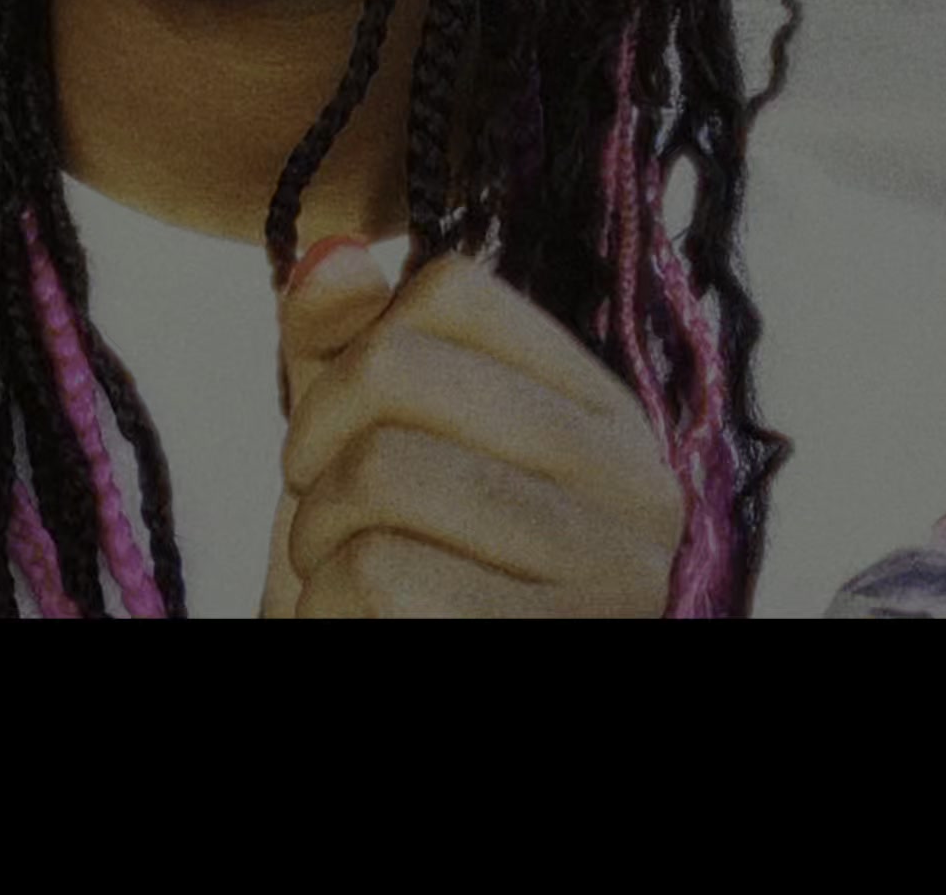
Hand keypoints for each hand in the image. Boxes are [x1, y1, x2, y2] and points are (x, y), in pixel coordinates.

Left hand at [257, 240, 684, 616]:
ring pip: (382, 472)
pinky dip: (328, 609)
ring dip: (318, 541)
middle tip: (320, 518)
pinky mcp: (554, 641)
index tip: (335, 434)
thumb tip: (327, 253)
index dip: (350, 350)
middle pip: (399, 369)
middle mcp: (632, 487)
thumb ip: (348, 355)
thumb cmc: (409, 599)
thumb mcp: (373, 461)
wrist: (409, 693)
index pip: (453, 290)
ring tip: (342, 583)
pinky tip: (360, 630)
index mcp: (601, 418)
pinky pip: (382, 577)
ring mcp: (610, 576)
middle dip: (313, 449)